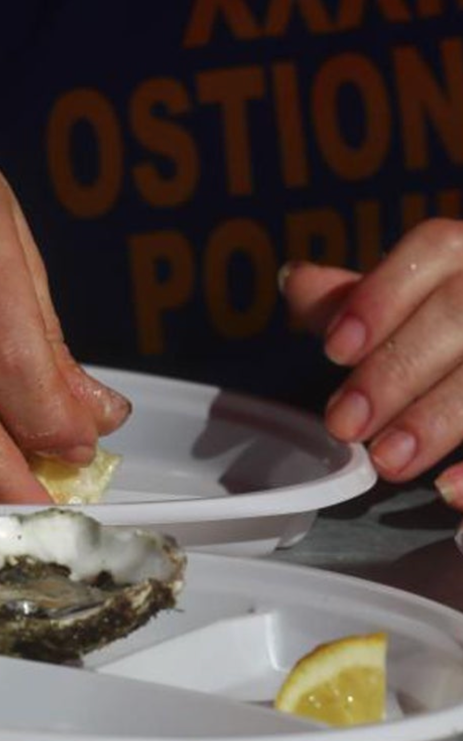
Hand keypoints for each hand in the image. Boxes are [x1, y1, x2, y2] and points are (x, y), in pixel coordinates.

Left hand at [280, 218, 462, 509]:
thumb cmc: (453, 331)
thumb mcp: (410, 306)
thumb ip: (355, 299)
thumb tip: (296, 280)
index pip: (436, 247)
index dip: (381, 296)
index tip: (333, 351)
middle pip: (462, 312)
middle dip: (397, 370)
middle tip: (346, 425)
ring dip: (441, 417)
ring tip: (389, 462)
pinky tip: (451, 491)